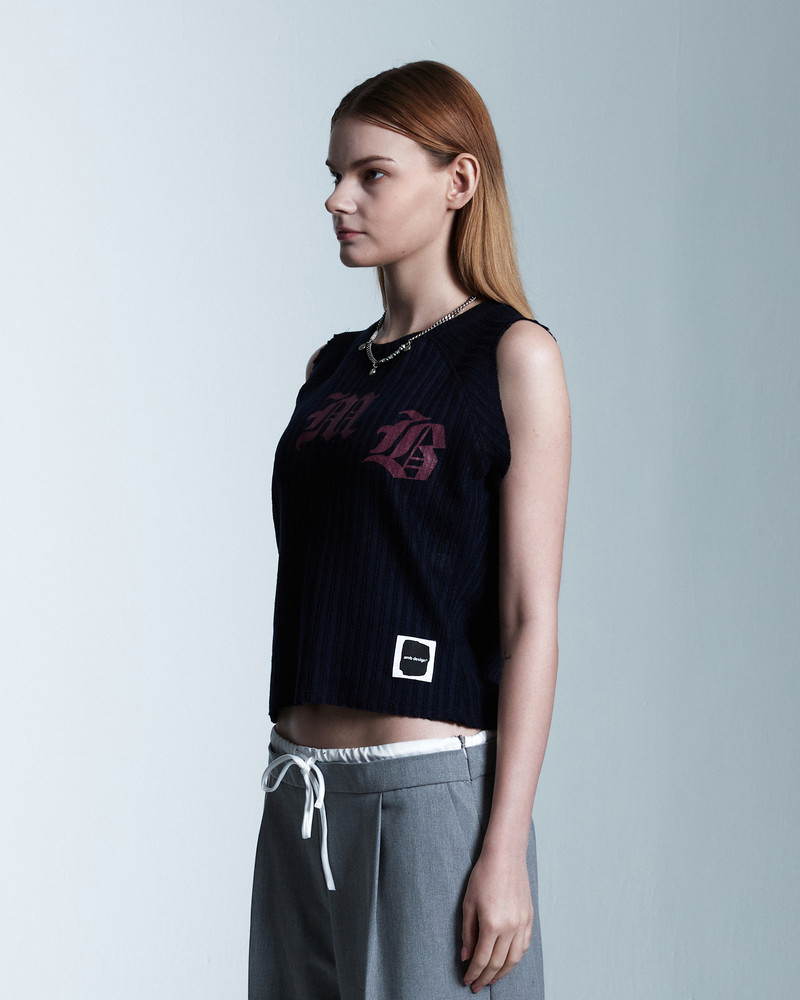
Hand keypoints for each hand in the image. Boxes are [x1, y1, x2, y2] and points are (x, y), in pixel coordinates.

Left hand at [461, 848, 532, 992]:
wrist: (505, 857)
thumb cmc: (483, 876)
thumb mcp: (468, 904)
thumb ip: (467, 933)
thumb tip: (466, 957)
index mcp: (491, 924)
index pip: (481, 959)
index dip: (473, 973)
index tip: (467, 981)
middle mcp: (509, 927)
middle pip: (497, 963)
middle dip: (486, 978)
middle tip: (477, 986)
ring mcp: (522, 924)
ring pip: (513, 960)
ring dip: (502, 973)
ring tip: (491, 979)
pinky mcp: (529, 919)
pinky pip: (523, 947)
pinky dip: (515, 959)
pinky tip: (507, 963)